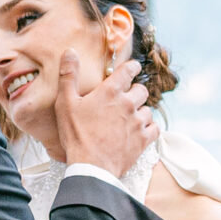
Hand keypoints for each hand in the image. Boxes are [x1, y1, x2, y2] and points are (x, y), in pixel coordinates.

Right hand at [52, 50, 155, 181]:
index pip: (129, 70)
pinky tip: (140, 131)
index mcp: (110, 92)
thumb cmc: (76, 135)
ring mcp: (138, 122)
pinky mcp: (143, 140)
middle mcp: (128, 104)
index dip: (132, 67)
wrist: (91, 167)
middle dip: (135, 92)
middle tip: (126, 99)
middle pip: (142, 90)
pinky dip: (149, 128)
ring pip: (148, 110)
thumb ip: (68, 76)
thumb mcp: (65, 103)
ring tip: (130, 118)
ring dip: (140, 112)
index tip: (132, 69)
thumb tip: (70, 52)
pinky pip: (155, 128)